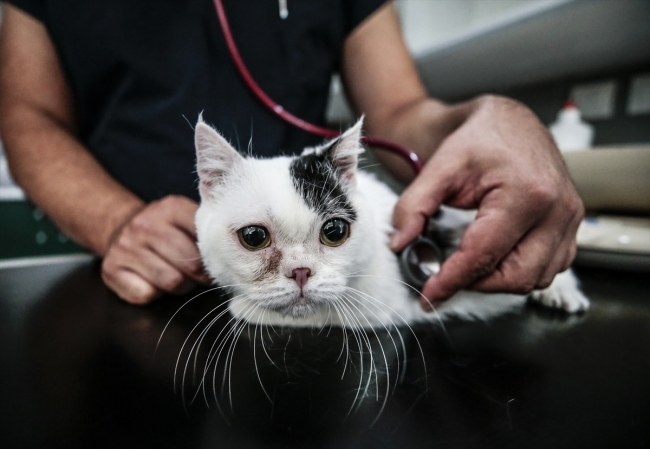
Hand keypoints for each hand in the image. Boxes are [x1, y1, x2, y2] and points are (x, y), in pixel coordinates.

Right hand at [101, 195, 210, 303]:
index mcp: (171, 208)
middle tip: (201, 275)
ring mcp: (126, 246)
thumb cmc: (166, 229)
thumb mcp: (185, 217)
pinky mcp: (111, 269)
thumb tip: (237, 253)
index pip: (205, 240)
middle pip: (190, 266)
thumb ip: (208, 229)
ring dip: (181, 287)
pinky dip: (154, 294)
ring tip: (179, 276)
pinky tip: (154, 282)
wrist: (120, 226)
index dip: (217, 257)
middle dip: (200, 276)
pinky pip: (146, 294)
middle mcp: (145, 224)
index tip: (221, 264)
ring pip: (171, 282)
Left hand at [390, 95, 583, 310]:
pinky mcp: (572, 224)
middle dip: (477, 284)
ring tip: (468, 265)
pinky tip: (496, 258)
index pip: (484, 255)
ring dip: (499, 281)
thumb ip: (414, 206)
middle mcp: (557, 209)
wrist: (509, 121)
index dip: (451, 281)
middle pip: (516, 277)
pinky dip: (521, 271)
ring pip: (536, 278)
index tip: (428, 296)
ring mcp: (570, 218)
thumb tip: (399, 244)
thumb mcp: (440, 167)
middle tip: (446, 278)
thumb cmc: (479, 138)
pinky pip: (551, 267)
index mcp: (526, 193)